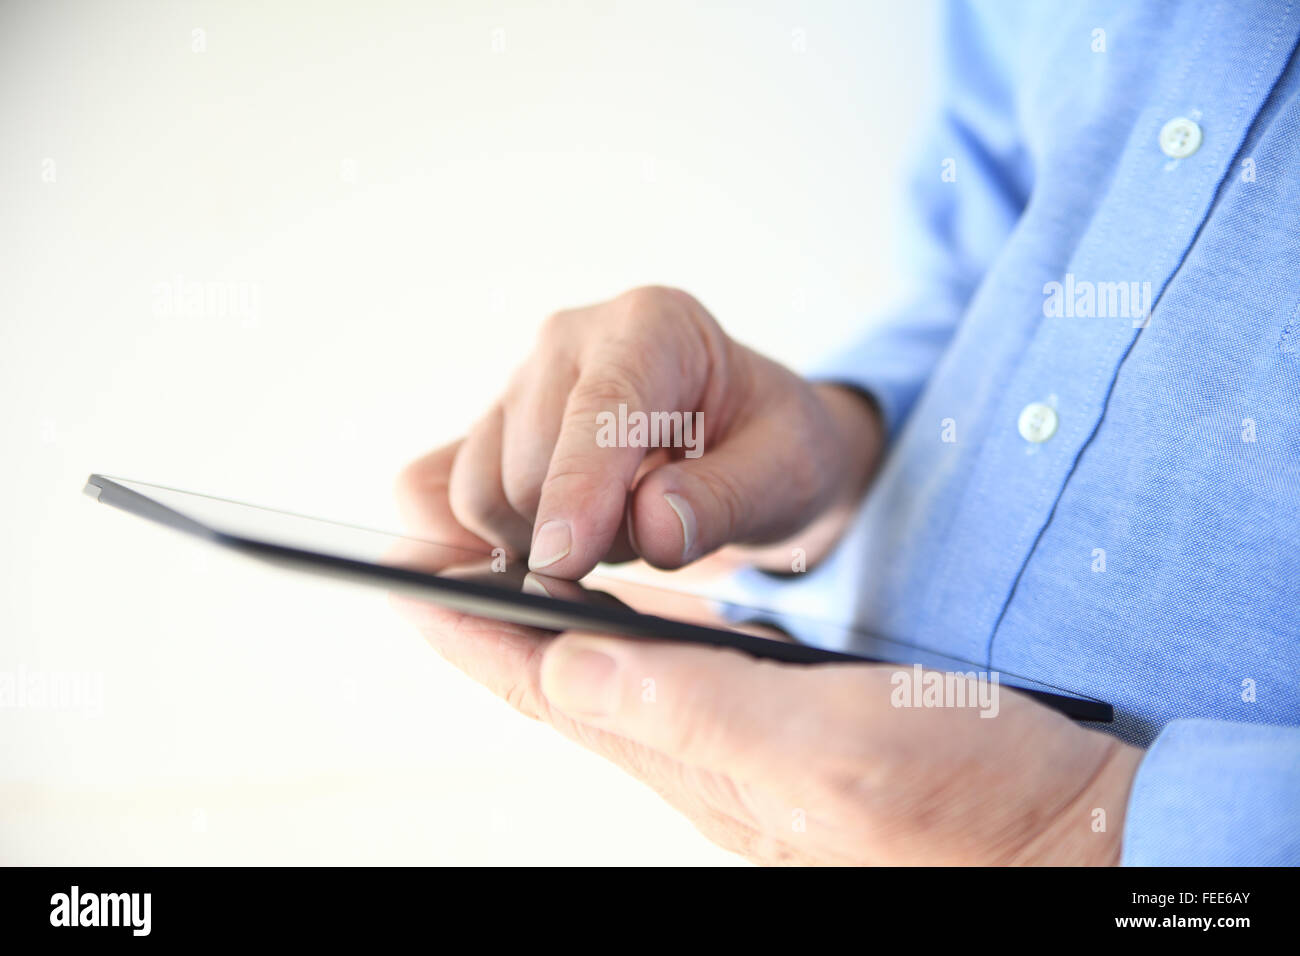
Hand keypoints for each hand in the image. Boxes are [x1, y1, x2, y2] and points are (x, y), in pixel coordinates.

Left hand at [392, 601, 1141, 864]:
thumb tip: (570, 665)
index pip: (543, 684)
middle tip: (422, 558)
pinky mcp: (774, 727)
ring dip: (534, 624)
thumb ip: (698, 707)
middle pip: (552, 680)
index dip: (464, 629)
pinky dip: (615, 631)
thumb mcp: (831, 746)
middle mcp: (695, 751)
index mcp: (693, 752)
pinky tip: (613, 610)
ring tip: (489, 571)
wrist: (1062, 833)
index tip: (399, 574)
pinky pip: (664, 674)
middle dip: (478, 621)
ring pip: (600, 676)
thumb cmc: (964, 799)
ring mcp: (731, 743)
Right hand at [397, 285, 883, 577]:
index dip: (577, 487)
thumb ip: (727, 498)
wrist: (743, 439)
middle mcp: (570, 343)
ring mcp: (517, 386)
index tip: (565, 558)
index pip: (599, 408)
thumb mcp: (788, 472)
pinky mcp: (484, 431)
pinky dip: (471, 539)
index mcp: (652, 327)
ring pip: (477, 493)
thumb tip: (652, 527)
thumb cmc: (769, 446)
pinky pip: (431, 493)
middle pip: (526, 469)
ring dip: (539, 543)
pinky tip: (534, 548)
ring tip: (611, 531)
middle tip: (650, 537)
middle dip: (582, 537)